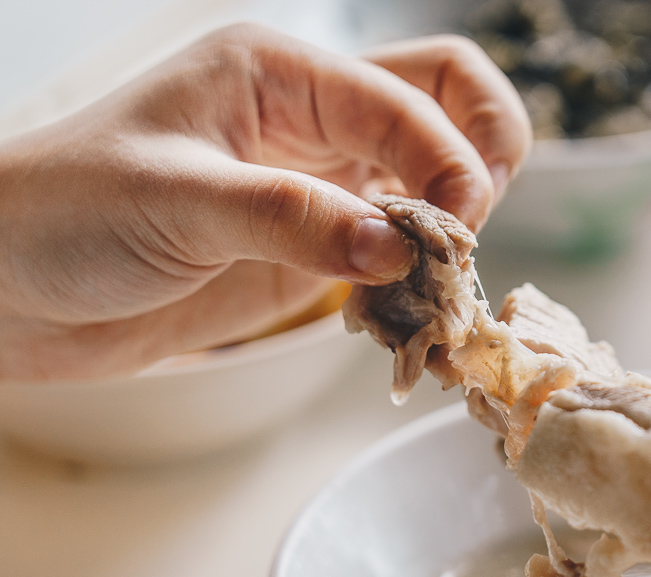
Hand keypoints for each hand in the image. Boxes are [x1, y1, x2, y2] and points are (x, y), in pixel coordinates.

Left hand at [0, 24, 530, 379]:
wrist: (9, 288)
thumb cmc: (60, 214)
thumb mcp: (175, 200)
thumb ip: (292, 219)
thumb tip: (398, 250)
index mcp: (280, 74)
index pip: (410, 96)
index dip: (450, 160)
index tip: (454, 231)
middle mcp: (312, 118)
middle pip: (446, 104)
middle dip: (483, 159)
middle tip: (471, 232)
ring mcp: (320, 184)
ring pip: (432, 177)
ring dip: (459, 222)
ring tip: (444, 280)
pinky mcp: (315, 246)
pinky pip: (397, 246)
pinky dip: (421, 274)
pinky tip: (409, 307)